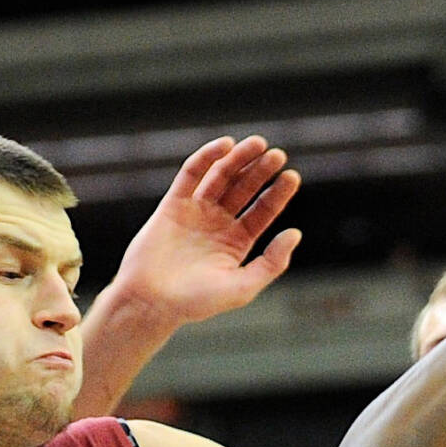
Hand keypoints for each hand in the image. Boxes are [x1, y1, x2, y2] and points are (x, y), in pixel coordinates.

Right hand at [104, 137, 304, 326]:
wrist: (149, 302)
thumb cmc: (195, 302)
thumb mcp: (242, 288)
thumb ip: (271, 263)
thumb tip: (295, 233)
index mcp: (237, 242)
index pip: (263, 210)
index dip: (278, 193)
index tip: (292, 176)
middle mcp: (218, 223)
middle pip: (245, 189)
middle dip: (261, 171)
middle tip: (278, 155)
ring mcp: (195, 211)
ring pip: (221, 177)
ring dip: (238, 159)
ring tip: (258, 144)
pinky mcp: (172, 204)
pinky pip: (191, 175)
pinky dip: (207, 157)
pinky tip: (225, 146)